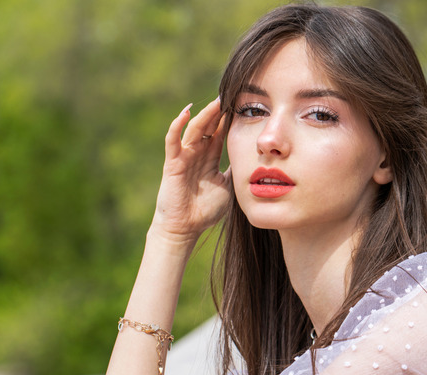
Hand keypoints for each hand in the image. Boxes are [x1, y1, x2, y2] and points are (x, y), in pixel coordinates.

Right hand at [151, 97, 230, 241]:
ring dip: (205, 115)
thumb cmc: (206, 210)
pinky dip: (177, 125)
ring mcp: (184, 156)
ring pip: (194, 129)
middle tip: (231, 95)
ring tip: (216, 101)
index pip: (220, 132)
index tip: (242, 105)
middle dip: (219, 111)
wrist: (186, 228)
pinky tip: (186, 112)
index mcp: (210, 157)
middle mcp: (196, 153)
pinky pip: (173, 140)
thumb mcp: (229, 186)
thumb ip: (236, 171)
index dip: (229, 119)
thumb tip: (254, 160)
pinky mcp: (172, 163)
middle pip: (208, 126)